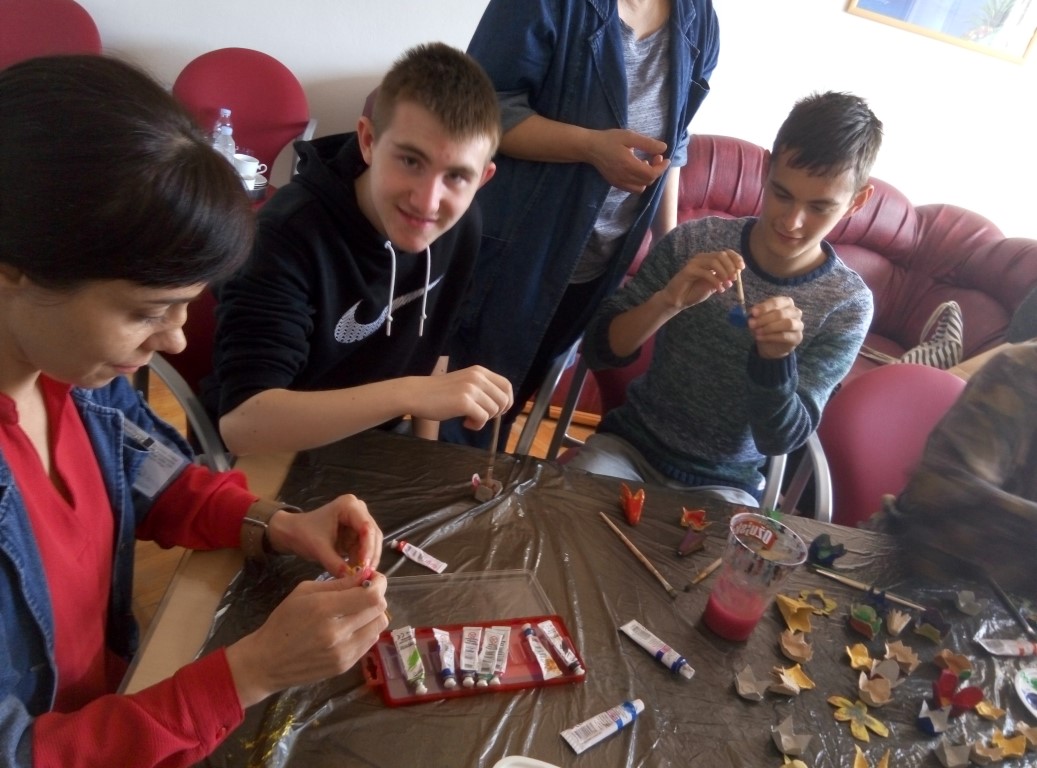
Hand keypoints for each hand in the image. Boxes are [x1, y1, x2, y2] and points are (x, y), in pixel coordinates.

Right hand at [225, 572, 388, 706]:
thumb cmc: (283, 621)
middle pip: (379, 610)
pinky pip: (370, 642)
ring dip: (373, 614)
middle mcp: (338, 633)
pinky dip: (366, 630)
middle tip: (364, 593)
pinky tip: (351, 627)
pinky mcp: (345, 666)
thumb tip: (366, 575)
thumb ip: (338, 584)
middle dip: (376, 596)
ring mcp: (344, 653)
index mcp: (324, 609)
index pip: (371, 596)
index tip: (373, 578)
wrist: (267, 662)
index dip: (378, 584)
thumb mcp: (304, 592)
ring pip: (379, 626)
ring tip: (357, 611)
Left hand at [267, 494, 382, 578]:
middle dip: (370, 555)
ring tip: (360, 576)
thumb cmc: (303, 534)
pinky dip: (360, 561)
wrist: (291, 533)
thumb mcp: (318, 549)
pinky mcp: (355, 534)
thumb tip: (351, 580)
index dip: (368, 547)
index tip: (365, 566)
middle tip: (366, 574)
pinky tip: (355, 572)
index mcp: (349, 506)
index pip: (366, 527)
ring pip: (371, 543)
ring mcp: (358, 521)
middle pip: (373, 535)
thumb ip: (335, 564)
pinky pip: (364, 549)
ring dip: (366, 560)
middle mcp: (358, 510)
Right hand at [409, 365, 512, 430]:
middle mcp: (477, 377)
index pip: (506, 385)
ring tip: (469, 419)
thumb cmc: (439, 392)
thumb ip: (481, 388)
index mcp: (479, 371)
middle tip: (481, 416)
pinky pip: (482, 418)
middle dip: (496, 413)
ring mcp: (471, 389)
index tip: (497, 411)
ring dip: (484, 420)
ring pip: (494, 410)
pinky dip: (477, 425)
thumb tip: (500, 404)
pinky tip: (465, 423)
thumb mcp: (464, 383)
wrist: (416, 394)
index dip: (507, 401)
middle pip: (504, 400)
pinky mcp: (464, 402)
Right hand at [589, 129, 669, 192]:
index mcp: (628, 165)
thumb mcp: (629, 136)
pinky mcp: (615, 184)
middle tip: (656, 157)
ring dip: (648, 178)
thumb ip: (647, 143)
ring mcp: (619, 182)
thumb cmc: (609, 139)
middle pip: (648, 181)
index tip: (666, 159)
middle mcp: (624, 177)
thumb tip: (664, 148)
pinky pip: (632, 188)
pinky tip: (637, 169)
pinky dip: (639, 182)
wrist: (590, 148)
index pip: (651, 174)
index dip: (661, 168)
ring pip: (641, 187)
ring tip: (646, 163)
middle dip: (656, 170)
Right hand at [659, 249, 744, 310]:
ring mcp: (694, 263)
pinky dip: (715, 281)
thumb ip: (722, 279)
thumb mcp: (713, 285)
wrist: (678, 300)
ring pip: (714, 261)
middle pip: (721, 255)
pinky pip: (706, 272)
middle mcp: (702, 258)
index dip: (735, 258)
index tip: (742, 268)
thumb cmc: (694, 292)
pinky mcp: (689, 270)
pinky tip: (719, 290)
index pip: (725, 252)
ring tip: (727, 285)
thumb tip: (735, 276)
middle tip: (734, 279)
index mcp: (708, 259)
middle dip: (731, 267)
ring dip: (724, 273)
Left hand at [748, 296, 803, 358]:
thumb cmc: (765, 326)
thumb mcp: (758, 318)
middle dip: (764, 319)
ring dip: (769, 328)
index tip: (753, 313)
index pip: (776, 302)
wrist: (771, 344)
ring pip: (787, 324)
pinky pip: (785, 336)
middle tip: (752, 324)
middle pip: (781, 313)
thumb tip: (752, 313)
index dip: (764, 307)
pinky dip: (771, 337)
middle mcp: (795, 311)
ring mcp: (798, 324)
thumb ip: (756, 314)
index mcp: (786, 302)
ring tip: (757, 332)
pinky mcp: (797, 337)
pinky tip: (760, 337)